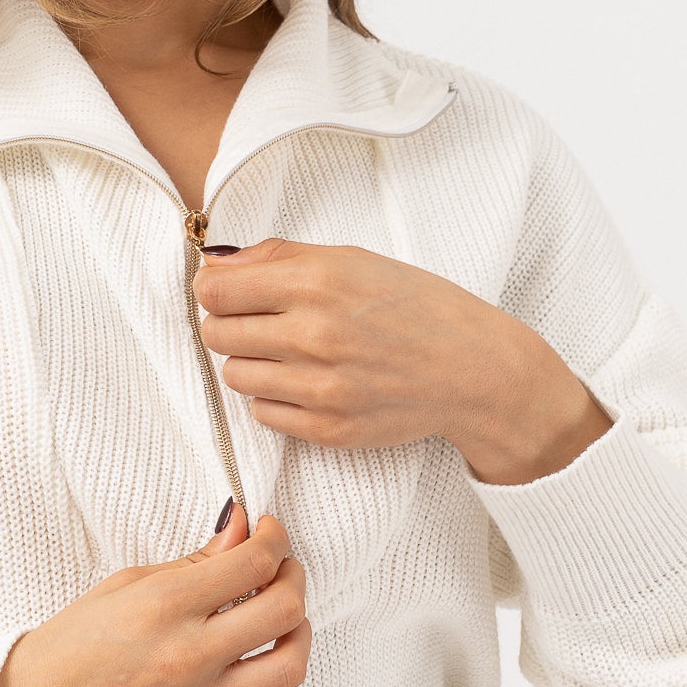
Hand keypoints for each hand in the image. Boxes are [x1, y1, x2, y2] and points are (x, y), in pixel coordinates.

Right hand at [0, 504, 310, 686]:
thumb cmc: (73, 643)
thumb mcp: (127, 584)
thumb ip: (196, 561)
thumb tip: (244, 529)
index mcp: (165, 605)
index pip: (255, 562)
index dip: (274, 539)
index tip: (267, 535)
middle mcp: (188, 655)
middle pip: (285, 608)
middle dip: (293, 578)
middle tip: (278, 571)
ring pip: (290, 666)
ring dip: (298, 635)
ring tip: (280, 624)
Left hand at [192, 238, 612, 482]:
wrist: (473, 370)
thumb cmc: (416, 307)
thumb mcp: (354, 260)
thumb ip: (281, 257)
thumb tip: (216, 264)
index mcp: (319, 281)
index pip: (216, 291)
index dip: (213, 289)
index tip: (225, 292)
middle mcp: (314, 335)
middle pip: (217, 333)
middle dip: (229, 325)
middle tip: (260, 321)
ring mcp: (319, 388)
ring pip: (235, 375)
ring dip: (251, 362)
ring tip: (288, 353)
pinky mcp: (327, 429)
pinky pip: (263, 413)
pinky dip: (276, 398)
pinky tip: (308, 382)